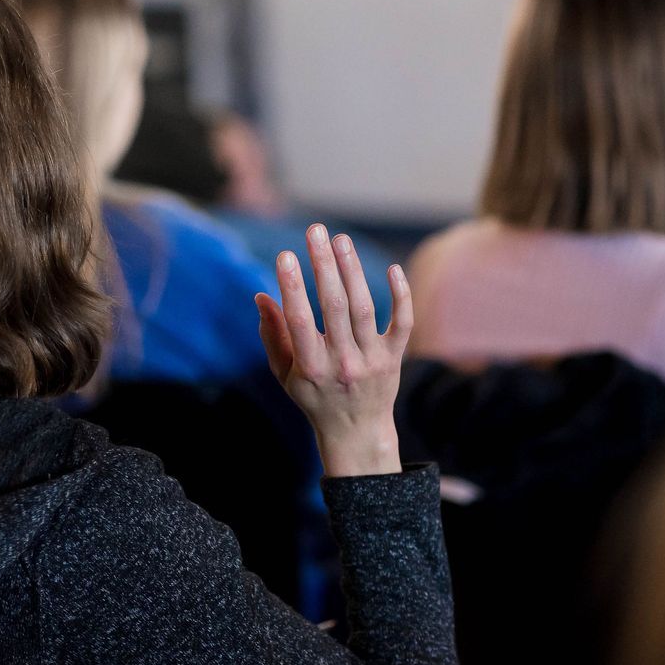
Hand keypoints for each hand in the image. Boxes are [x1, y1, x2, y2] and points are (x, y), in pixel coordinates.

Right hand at [255, 224, 411, 476]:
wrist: (357, 433)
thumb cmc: (314, 399)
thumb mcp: (284, 375)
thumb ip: (273, 336)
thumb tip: (261, 296)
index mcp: (311, 368)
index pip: (300, 320)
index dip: (291, 286)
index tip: (285, 255)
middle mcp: (342, 363)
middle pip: (334, 306)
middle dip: (323, 265)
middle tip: (315, 230)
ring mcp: (371, 360)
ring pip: (364, 308)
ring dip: (352, 270)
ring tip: (340, 240)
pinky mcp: (394, 358)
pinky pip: (402, 322)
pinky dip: (401, 295)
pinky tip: (393, 268)